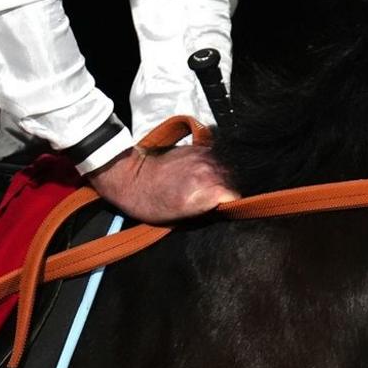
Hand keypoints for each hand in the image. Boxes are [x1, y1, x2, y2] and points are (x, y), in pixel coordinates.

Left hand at [86, 145, 238, 223]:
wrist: (131, 175)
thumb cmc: (149, 203)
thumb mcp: (178, 219)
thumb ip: (205, 214)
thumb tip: (221, 211)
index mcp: (205, 193)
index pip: (236, 198)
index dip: (232, 206)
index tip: (224, 210)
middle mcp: (209, 172)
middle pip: (233, 182)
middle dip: (227, 192)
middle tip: (214, 200)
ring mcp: (205, 157)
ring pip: (227, 169)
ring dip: (221, 178)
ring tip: (207, 187)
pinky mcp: (198, 148)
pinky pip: (216, 158)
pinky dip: (213, 167)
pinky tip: (201, 175)